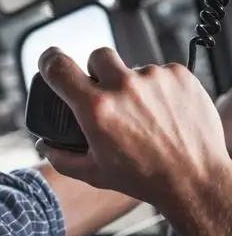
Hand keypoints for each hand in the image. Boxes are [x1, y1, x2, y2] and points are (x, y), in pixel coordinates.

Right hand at [36, 47, 229, 208]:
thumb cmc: (143, 178)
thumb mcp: (94, 173)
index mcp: (97, 109)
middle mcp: (124, 87)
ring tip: (142, 116)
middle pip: (97, 56)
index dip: (48, 61)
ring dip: (130, 86)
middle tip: (106, 97)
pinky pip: (158, 72)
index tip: (50, 63)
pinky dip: (157, 89)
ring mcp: (153, 78)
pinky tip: (162, 113)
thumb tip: (44, 144)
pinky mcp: (178, 75)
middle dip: (97, 73)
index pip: (59, 67)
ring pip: (131, 68)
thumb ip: (60, 157)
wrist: (192, 179)